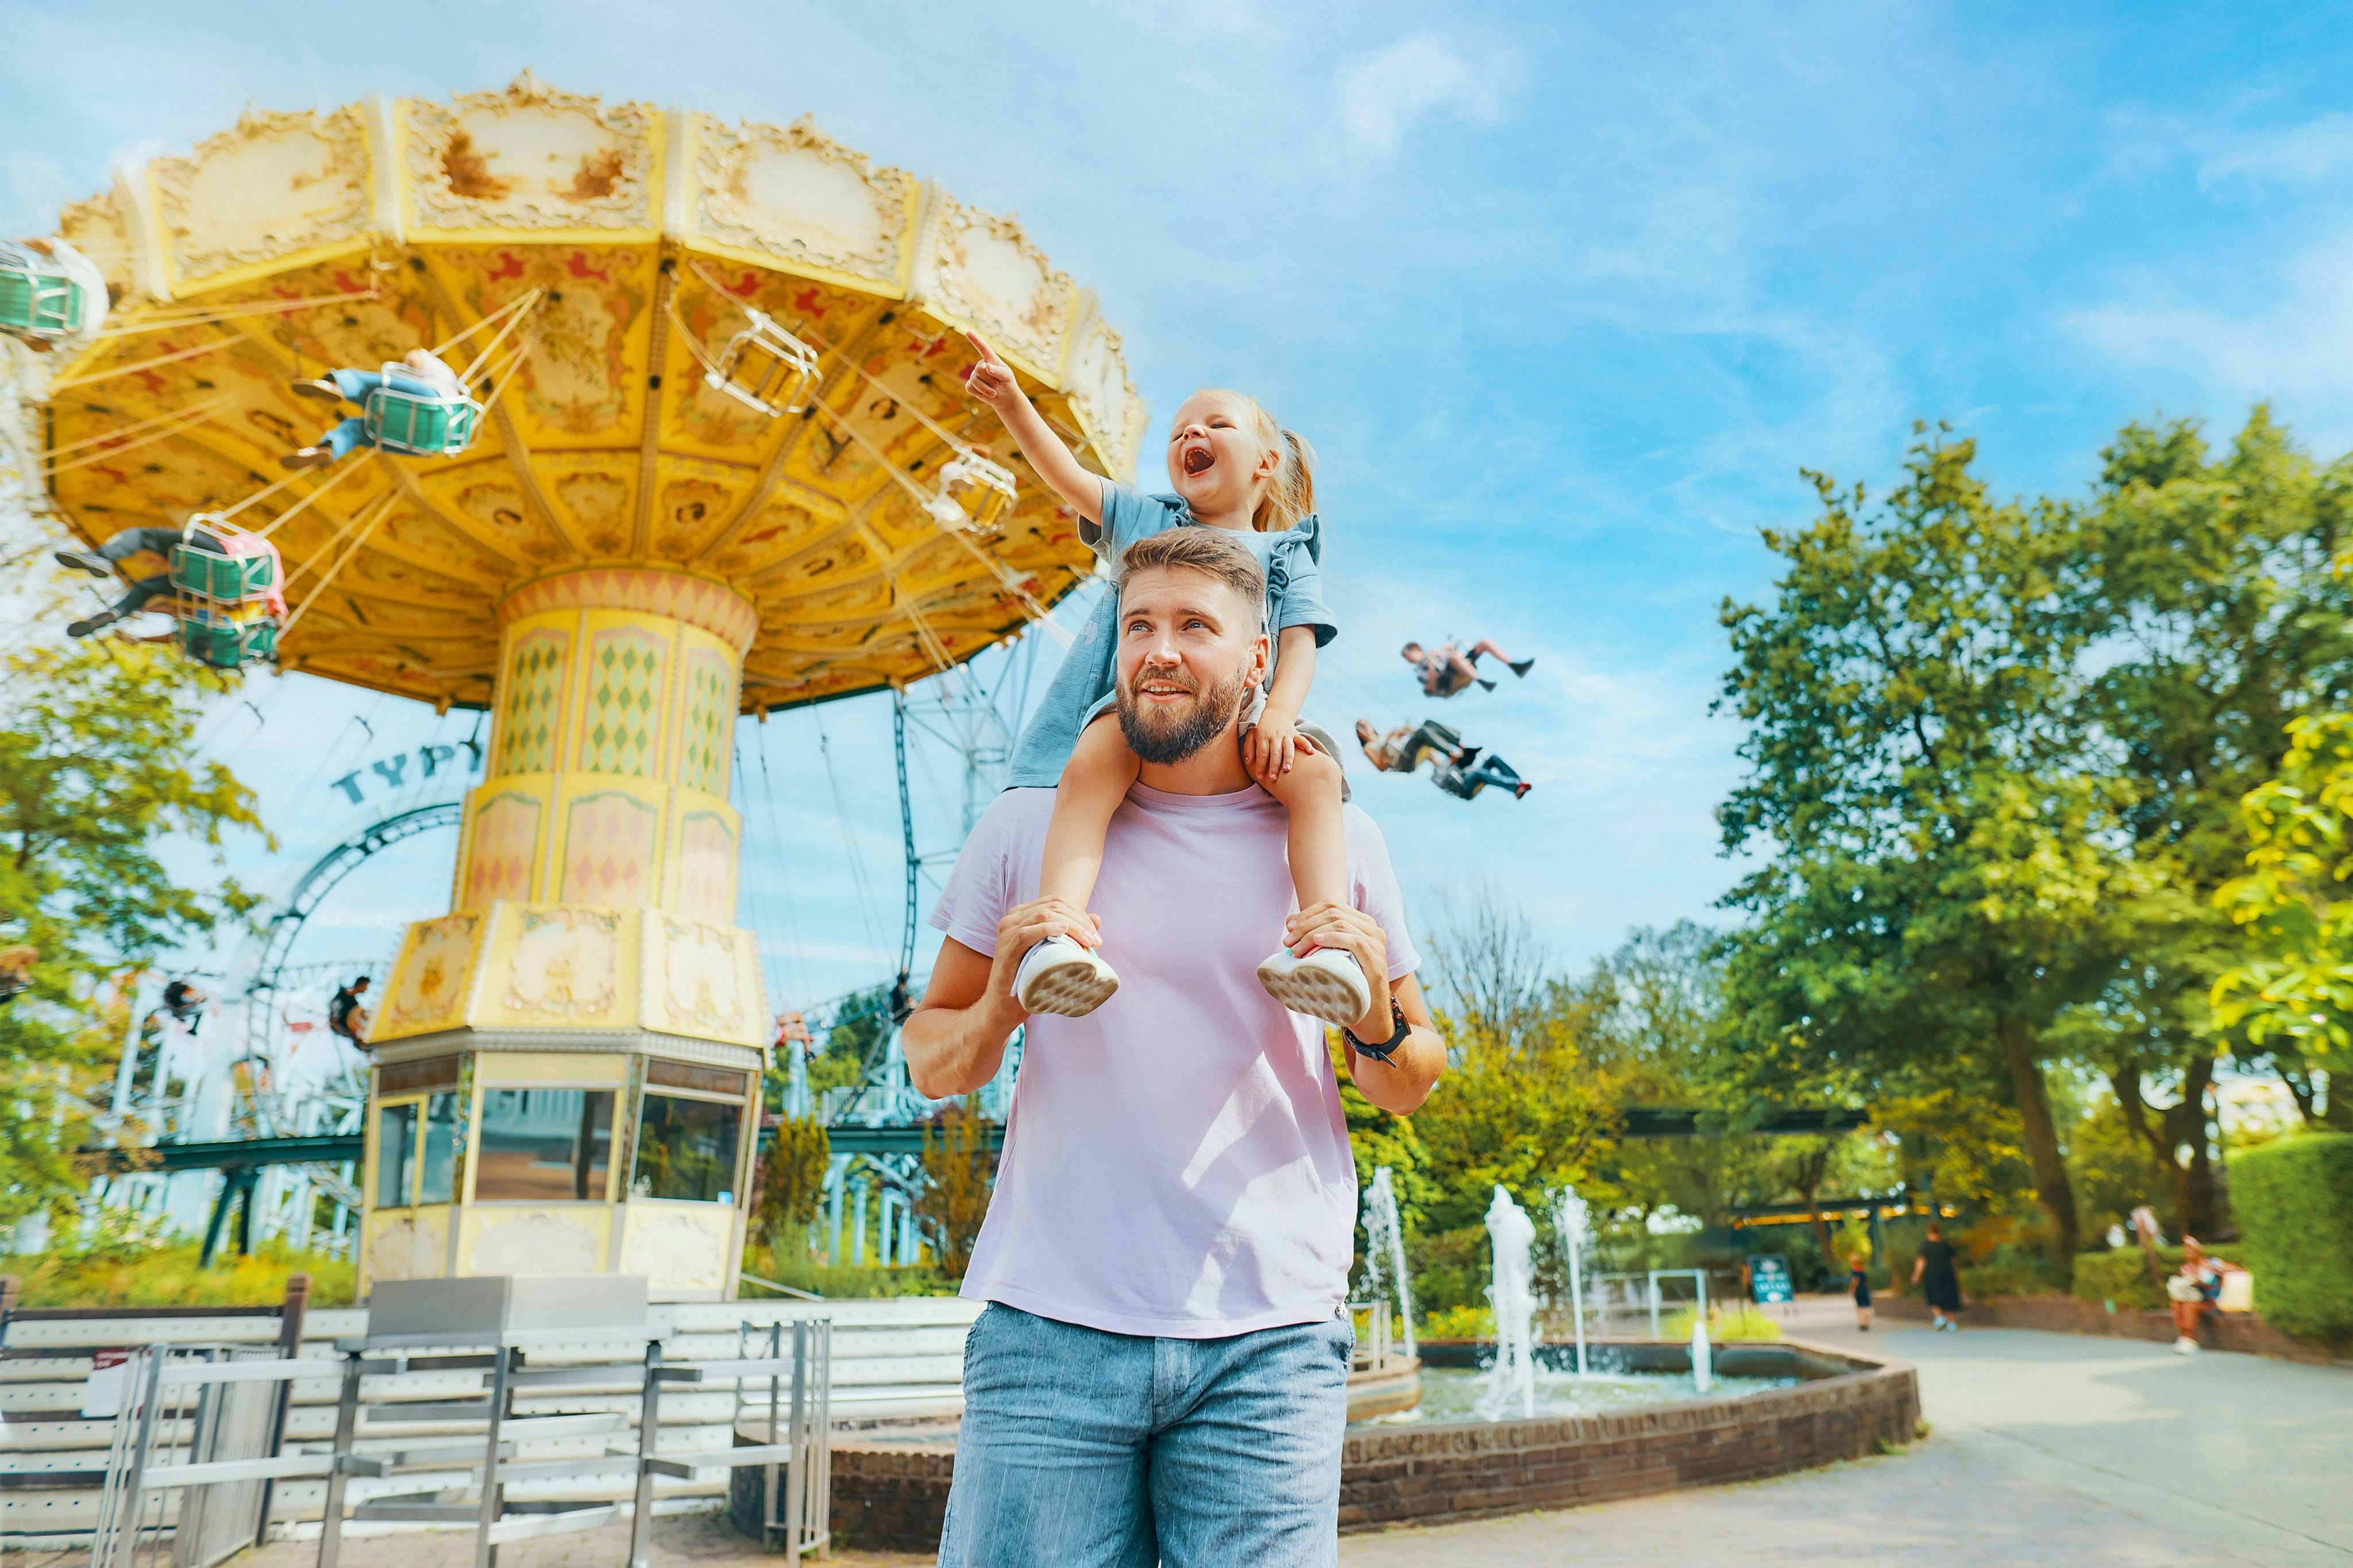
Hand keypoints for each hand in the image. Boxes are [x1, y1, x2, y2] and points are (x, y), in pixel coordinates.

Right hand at [963, 331, 1021, 412]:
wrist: (1005, 398)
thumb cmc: (1007, 383)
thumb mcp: (1007, 376)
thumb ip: (998, 371)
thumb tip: (987, 367)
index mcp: (991, 359)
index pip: (983, 348)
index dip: (975, 340)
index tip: (968, 332)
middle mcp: (981, 365)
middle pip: (980, 369)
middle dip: (990, 379)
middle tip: (998, 384)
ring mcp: (974, 375)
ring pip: (975, 381)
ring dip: (987, 389)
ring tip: (994, 392)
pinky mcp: (971, 385)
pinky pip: (970, 388)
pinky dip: (980, 393)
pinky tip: (987, 394)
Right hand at [985, 895, 1101, 1020]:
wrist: (1002, 1006)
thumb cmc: (1029, 979)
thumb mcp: (1053, 952)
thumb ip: (1072, 933)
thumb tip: (1097, 918)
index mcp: (1023, 915)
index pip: (1057, 901)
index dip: (1080, 912)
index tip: (1095, 934)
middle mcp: (1013, 918)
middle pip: (1053, 906)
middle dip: (1080, 920)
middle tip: (1096, 941)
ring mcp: (1007, 932)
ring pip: (1044, 915)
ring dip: (1072, 925)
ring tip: (1088, 941)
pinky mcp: (1006, 948)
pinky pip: (1026, 933)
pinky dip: (1047, 929)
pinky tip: (1063, 931)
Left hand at [1245, 712, 1300, 785]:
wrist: (1276, 712)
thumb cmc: (1262, 727)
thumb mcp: (1251, 734)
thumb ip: (1249, 747)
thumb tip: (1248, 762)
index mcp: (1263, 736)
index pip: (1262, 752)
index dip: (1261, 765)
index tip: (1260, 776)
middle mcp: (1275, 736)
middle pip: (1275, 752)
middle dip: (1274, 765)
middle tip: (1273, 777)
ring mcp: (1286, 734)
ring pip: (1288, 747)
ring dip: (1288, 758)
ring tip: (1288, 769)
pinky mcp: (1294, 733)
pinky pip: (1301, 739)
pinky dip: (1307, 745)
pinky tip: (1311, 753)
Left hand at [1281, 900, 1391, 1037]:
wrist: (1369, 1012)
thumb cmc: (1346, 982)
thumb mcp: (1331, 955)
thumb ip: (1316, 936)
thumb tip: (1290, 922)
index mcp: (1362, 923)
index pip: (1332, 905)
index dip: (1307, 912)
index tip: (1289, 926)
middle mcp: (1372, 929)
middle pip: (1334, 912)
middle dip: (1306, 923)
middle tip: (1288, 940)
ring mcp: (1376, 944)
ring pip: (1341, 924)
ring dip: (1312, 933)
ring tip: (1296, 947)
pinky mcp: (1376, 960)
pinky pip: (1354, 941)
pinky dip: (1332, 938)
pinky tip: (1316, 942)